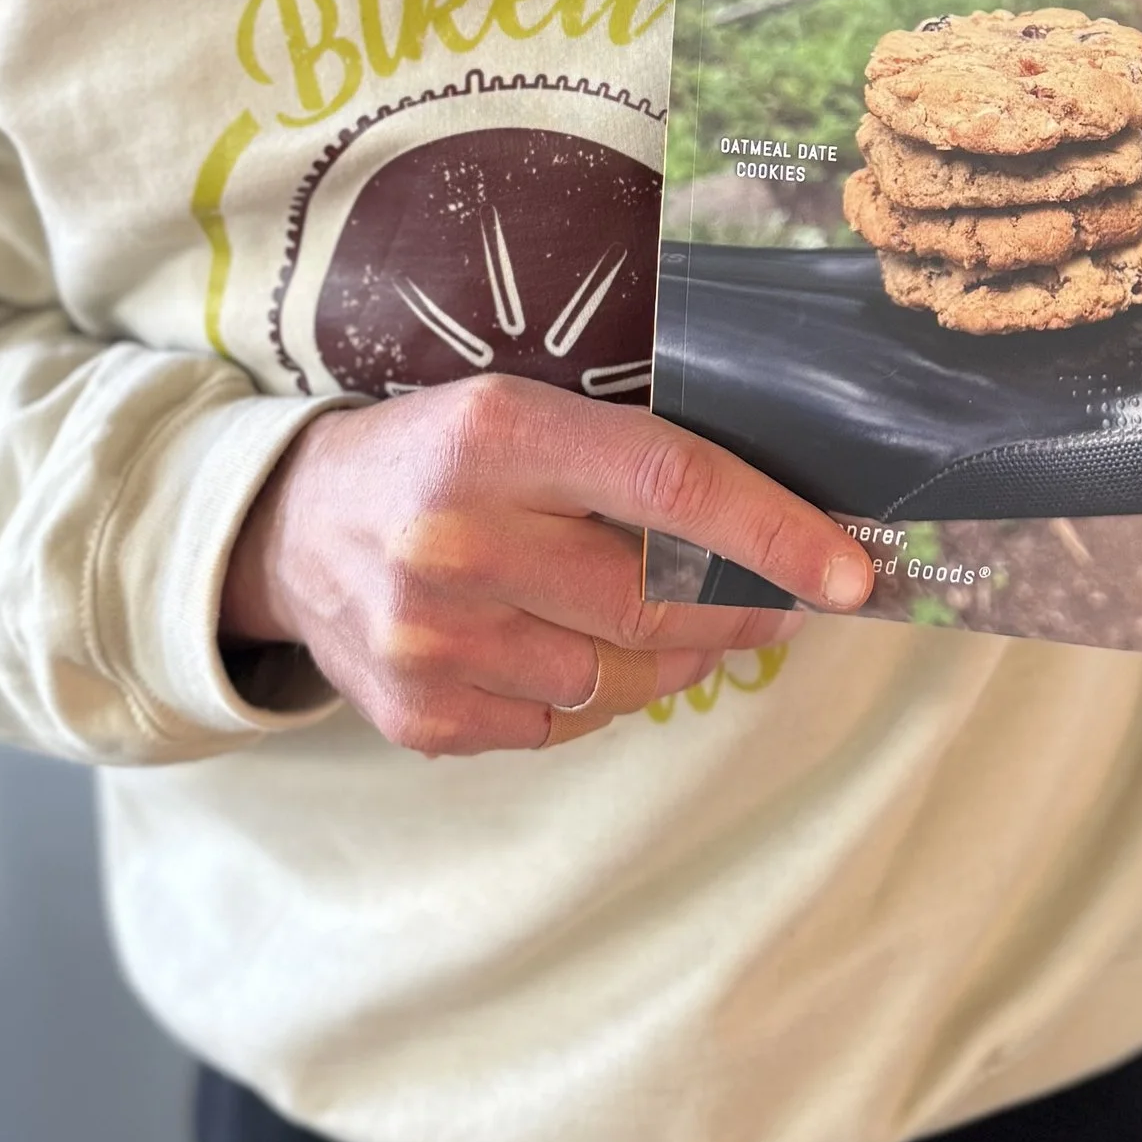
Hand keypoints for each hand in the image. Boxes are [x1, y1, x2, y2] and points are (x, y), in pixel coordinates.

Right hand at [221, 374, 875, 754]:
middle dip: (742, 606)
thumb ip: (632, 464)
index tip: (850, 572)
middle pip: (654, 598)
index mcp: (498, 438)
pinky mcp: (422, 718)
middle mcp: (459, 540)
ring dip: (677, 654)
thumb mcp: (523, 416)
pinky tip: (577, 647)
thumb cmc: (438, 460)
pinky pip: (563, 726)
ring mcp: (436, 641)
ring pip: (619, 676)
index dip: (774, 532)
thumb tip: (776, 531)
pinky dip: (598, 693)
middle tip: (784, 601)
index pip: (671, 485)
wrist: (290, 530)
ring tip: (678, 620)